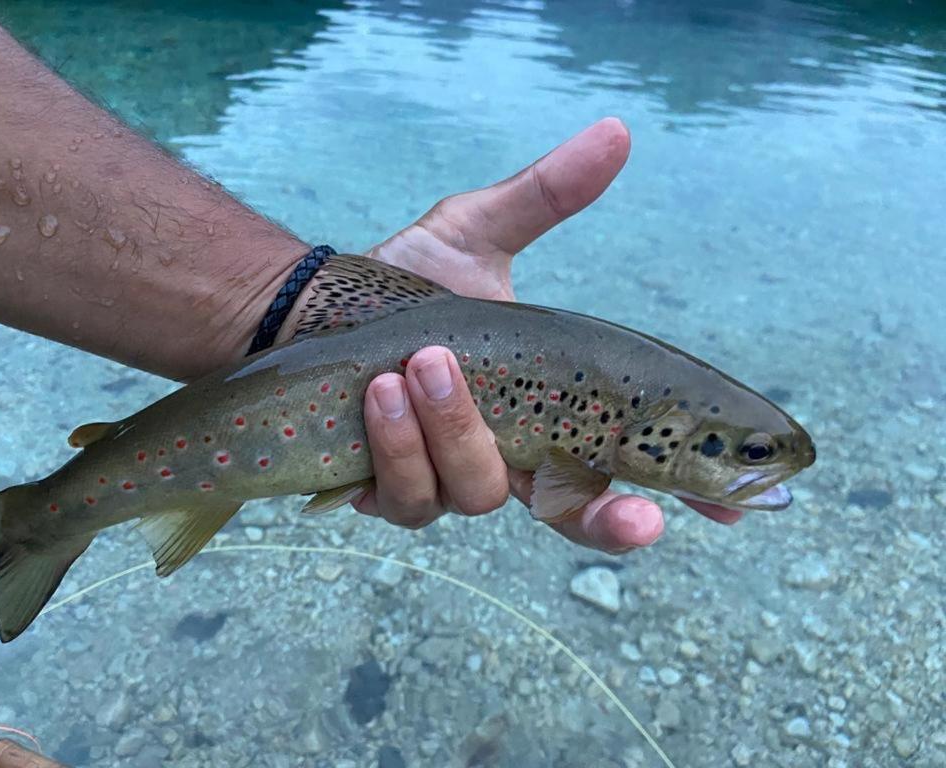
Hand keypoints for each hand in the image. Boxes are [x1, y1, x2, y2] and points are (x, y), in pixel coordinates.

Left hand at [356, 117, 739, 552]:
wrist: (310, 308)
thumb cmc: (402, 284)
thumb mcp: (477, 234)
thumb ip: (545, 195)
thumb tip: (617, 131)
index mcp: (542, 410)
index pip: (622, 464)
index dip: (680, 492)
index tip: (739, 507)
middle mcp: (503, 456)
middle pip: (573, 518)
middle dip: (609, 523)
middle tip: (643, 519)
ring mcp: (444, 479)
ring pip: (477, 492)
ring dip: (457, 431)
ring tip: (424, 364)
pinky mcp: (384, 489)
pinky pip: (405, 494)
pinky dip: (398, 445)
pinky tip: (382, 389)